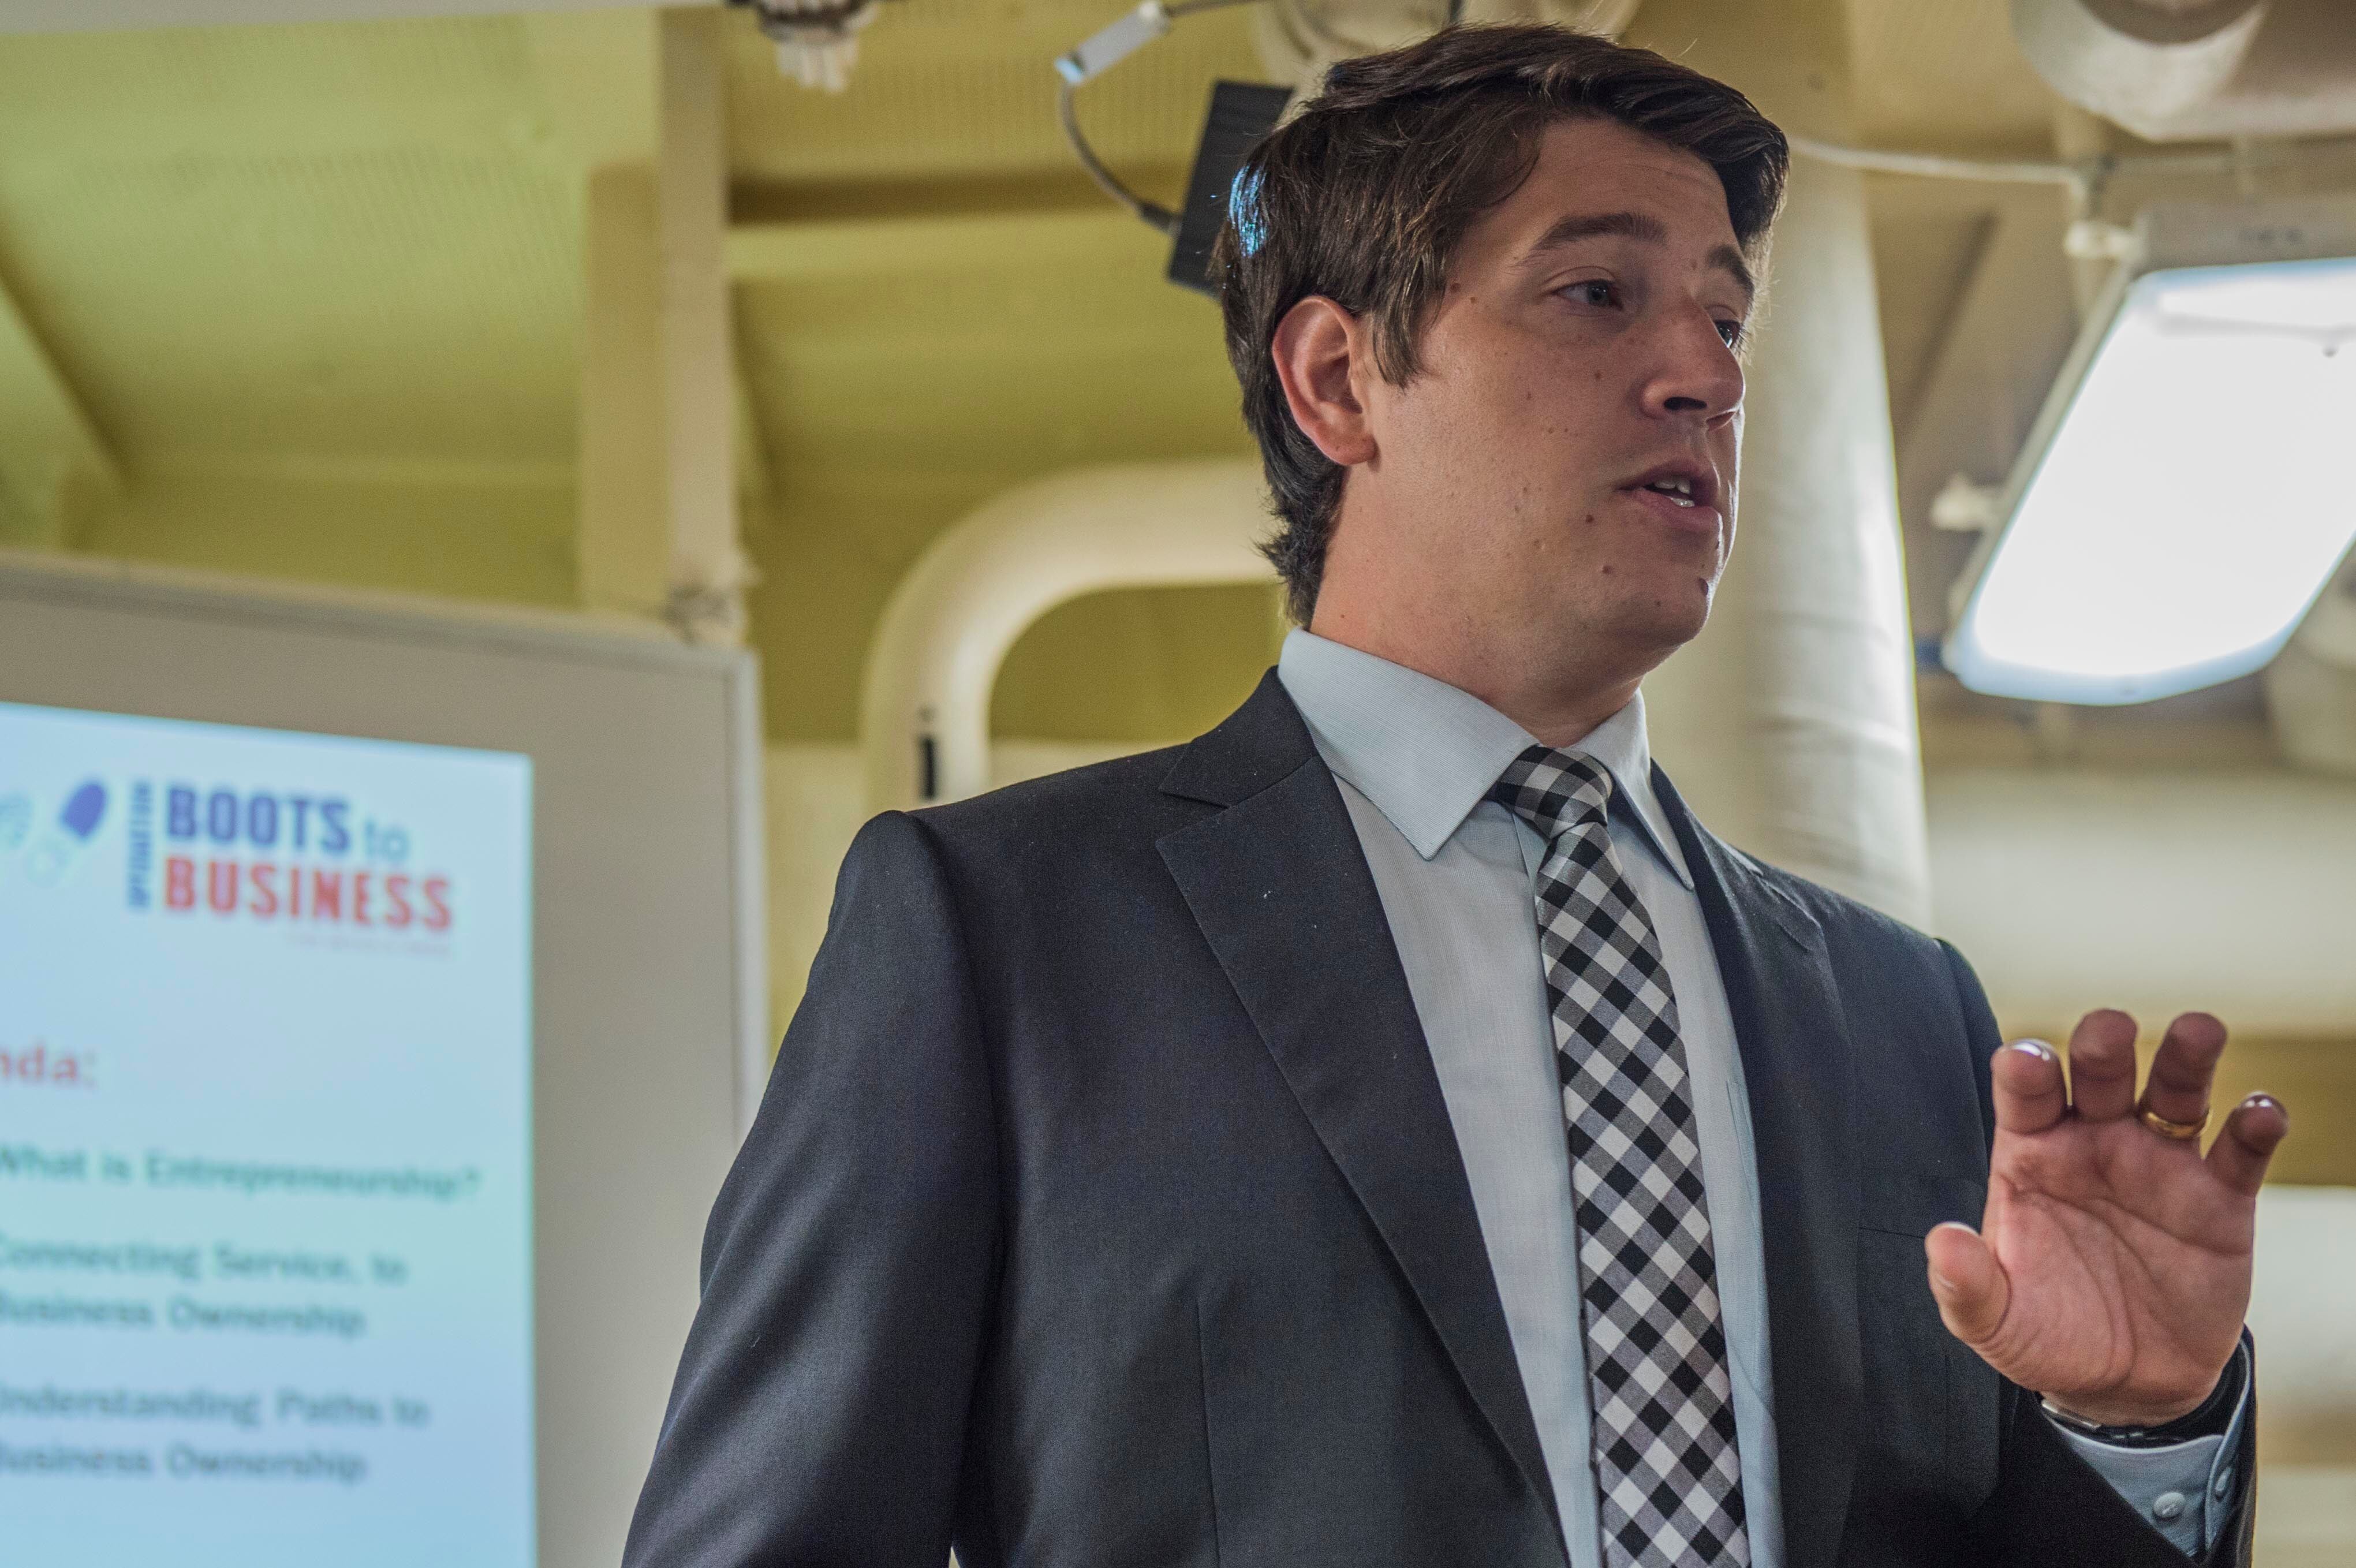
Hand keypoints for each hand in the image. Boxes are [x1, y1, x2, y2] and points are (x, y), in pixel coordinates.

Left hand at [1922, 1010, 2288, 1426]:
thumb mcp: (1995, 1320)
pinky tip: (2262, 1111)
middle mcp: (2094, 1145)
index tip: (2026, 1061)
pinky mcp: (2219, 1201)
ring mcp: (2159, 1166)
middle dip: (2103, 1047)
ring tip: (2200, 1030)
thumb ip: (1965, 1284)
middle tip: (2111, 1028)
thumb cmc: (2047, 1334)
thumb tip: (1941, 1242)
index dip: (2025, 1072)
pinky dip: (2255, 1126)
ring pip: (2174, 1094)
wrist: (2125, 1384)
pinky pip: (2239, 1153)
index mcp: (2031, 1157)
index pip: (2025, 1098)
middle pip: (2099, 1077)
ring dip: (2186, 1060)